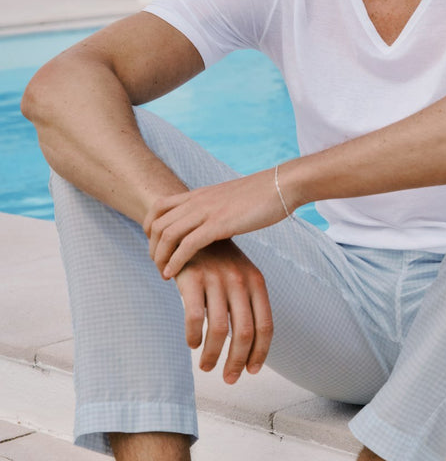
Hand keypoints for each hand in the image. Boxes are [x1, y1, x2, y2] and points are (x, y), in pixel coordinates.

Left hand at [144, 171, 286, 278]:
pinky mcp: (219, 224)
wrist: (280, 186)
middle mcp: (197, 201)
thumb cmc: (262, 196)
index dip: (150, 227)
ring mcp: (206, 211)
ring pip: (168, 235)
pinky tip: (172, 274)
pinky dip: (174, 261)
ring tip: (163, 273)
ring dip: (160, 257)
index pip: (158, 206)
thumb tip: (214, 222)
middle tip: (158, 265)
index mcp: (199, 194)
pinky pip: (186, 245)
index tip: (156, 245)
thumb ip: (216, 209)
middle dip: (152, 247)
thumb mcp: (229, 200)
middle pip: (158, 223)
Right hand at [174, 240, 272, 382]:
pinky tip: (191, 344)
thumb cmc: (219, 262)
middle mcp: (240, 281)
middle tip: (229, 379)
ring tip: (206, 367)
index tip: (251, 371)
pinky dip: (194, 336)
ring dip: (212, 355)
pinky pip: (194, 317)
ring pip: (220, 330)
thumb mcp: (241, 277)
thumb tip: (251, 348)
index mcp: (256, 282)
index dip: (259, 352)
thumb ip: (248, 305)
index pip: (265, 325)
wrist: (192, 230)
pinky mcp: (192, 278)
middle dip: (237, 361)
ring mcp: (216, 279)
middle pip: (244, 332)